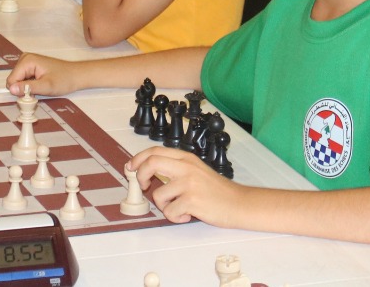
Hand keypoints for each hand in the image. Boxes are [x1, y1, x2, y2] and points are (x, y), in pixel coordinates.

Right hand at [5, 53, 82, 96]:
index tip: (32, 95)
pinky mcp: (30, 67)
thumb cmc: (64, 79)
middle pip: (13, 80)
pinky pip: (23, 79)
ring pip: (18, 81)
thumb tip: (12, 89)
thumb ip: (28, 88)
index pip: (11, 80)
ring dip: (27, 88)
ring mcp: (27, 62)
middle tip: (38, 91)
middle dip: (23, 89)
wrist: (76, 75)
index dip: (20, 91)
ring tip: (40, 88)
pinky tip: (40, 85)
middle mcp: (25, 59)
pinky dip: (30, 85)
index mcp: (27, 61)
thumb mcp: (46, 86)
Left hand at [132, 147, 246, 227]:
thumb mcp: (196, 171)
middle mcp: (186, 167)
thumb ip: (176, 169)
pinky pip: (170, 212)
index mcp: (186, 158)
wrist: (238, 203)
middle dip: (140, 176)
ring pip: (158, 194)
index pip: (155, 151)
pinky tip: (188, 215)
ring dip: (164, 206)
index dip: (138, 159)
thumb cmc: (218, 191)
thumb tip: (149, 173)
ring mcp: (188, 183)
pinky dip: (176, 218)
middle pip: (151, 163)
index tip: (131, 168)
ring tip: (179, 208)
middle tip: (144, 186)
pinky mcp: (191, 200)